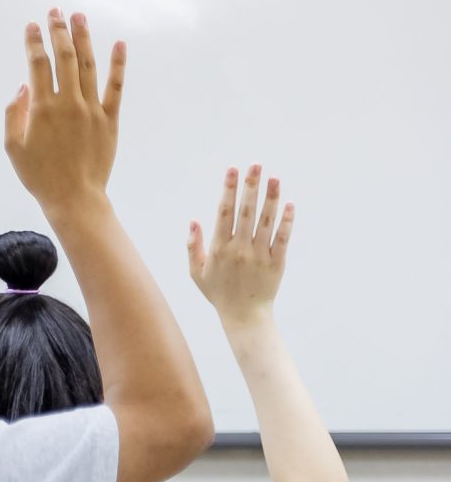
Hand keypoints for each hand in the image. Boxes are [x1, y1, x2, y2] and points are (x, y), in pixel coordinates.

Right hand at [4, 10, 123, 213]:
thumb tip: (23, 86)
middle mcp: (68, 103)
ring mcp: (91, 110)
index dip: (34, 42)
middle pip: (64, 58)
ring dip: (84, 39)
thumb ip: (13, 114)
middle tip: (55, 12)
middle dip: (58, 31)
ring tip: (80, 17)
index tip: (31, 25)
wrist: (74, 197)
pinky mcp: (109, 120)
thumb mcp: (12, 148)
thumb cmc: (39, 176)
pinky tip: (118, 44)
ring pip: (88, 65)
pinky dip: (118, 64)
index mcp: (41, 109)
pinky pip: (115, 87)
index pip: (37, 64)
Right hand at [188, 164, 292, 319]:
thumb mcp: (196, 273)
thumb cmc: (218, 293)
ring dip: (270, 198)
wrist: (244, 316)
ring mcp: (260, 255)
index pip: (224, 212)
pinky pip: (283, 238)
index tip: (232, 170)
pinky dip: (286, 221)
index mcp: (219, 248)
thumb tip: (194, 220)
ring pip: (266, 221)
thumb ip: (193, 246)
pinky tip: (289, 204)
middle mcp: (239, 249)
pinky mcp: (277, 262)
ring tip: (274, 178)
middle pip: (246, 211)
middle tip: (255, 165)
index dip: (228, 190)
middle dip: (250, 186)